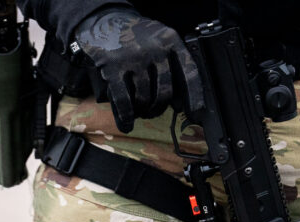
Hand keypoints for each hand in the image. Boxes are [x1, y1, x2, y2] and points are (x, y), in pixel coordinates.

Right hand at [73, 8, 203, 132]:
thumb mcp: (159, 41)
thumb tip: (179, 104)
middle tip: (152, 111)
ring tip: (139, 110)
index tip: (195, 114)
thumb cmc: (136, 36)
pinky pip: (124, 99)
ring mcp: (133, 57)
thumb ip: (171, 65)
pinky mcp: (112, 66)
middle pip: (164, 92)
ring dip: (142, 111)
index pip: (190, 72)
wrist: (104, 19)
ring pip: (144, 98)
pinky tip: (127, 123)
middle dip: (158, 108)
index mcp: (171, 40)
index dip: (195, 96)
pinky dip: (126, 115)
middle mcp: (155, 48)